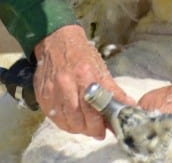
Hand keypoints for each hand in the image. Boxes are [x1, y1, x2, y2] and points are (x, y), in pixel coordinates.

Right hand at [33, 24, 134, 138]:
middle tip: (95, 130)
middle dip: (88, 129)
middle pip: (76, 119)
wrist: (56, 40)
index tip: (102, 131)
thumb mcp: (100, 69)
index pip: (91, 110)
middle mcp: (65, 84)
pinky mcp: (41, 95)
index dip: (97, 125)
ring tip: (84, 125)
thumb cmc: (80, 54)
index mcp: (84, 76)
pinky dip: (63, 122)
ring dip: (76, 128)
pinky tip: (71, 120)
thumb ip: (113, 91)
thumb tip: (130, 106)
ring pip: (64, 121)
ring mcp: (51, 91)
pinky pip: (52, 117)